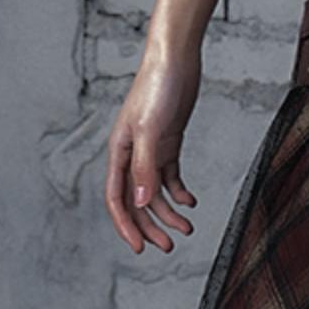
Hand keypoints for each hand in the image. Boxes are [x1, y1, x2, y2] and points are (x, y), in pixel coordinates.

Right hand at [106, 43, 200, 254]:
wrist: (176, 59)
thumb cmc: (158, 88)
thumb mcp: (151, 130)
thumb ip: (145, 167)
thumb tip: (142, 203)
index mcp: (119, 152)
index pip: (117, 198)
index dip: (127, 226)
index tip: (141, 248)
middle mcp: (131, 154)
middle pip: (137, 201)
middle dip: (151, 226)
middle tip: (169, 247)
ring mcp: (151, 149)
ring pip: (154, 192)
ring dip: (169, 212)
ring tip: (188, 228)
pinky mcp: (168, 142)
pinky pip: (170, 176)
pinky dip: (179, 192)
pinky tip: (191, 202)